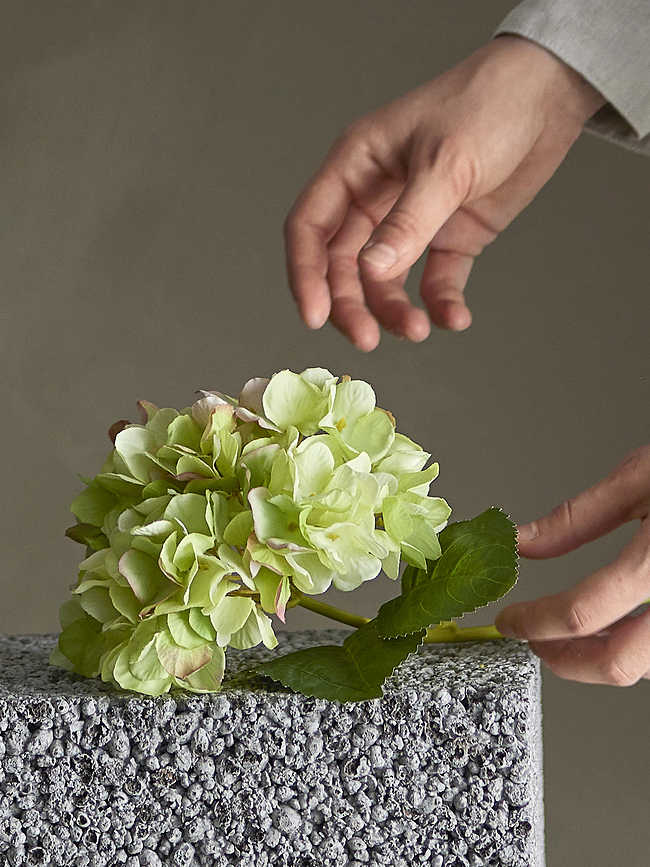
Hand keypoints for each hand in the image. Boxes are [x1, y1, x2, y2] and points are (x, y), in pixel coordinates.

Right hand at [285, 35, 604, 350]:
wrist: (549, 95)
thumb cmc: (488, 104)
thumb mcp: (443, 163)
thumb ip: (407, 222)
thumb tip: (372, 272)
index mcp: (355, 166)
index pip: (310, 228)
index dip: (306, 275)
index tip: (316, 317)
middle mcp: (375, 197)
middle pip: (343, 266)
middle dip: (352, 305)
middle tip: (367, 339)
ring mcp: (412, 221)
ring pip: (385, 281)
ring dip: (396, 311)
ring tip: (420, 329)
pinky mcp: (449, 238)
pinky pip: (435, 282)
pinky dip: (441, 305)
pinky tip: (454, 318)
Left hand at [496, 447, 649, 684]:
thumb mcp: (641, 478)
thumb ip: (578, 518)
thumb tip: (523, 542)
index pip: (582, 612)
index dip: (534, 621)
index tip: (512, 619)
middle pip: (619, 664)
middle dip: (564, 660)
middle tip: (536, 640)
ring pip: (649, 668)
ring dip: (603, 658)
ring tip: (574, 633)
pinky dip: (639, 649)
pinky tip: (624, 627)